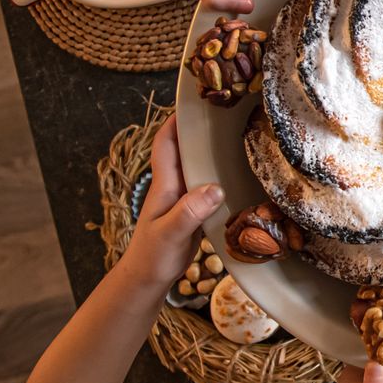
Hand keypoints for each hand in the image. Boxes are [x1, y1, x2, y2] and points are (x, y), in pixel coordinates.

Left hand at [116, 116, 222, 290]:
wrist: (146, 280)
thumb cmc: (154, 256)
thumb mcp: (171, 233)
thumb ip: (190, 211)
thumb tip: (216, 187)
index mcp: (165, 186)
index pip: (166, 144)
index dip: (175, 121)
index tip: (193, 103)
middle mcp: (173, 187)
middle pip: (182, 149)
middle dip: (196, 129)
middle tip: (222, 112)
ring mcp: (183, 200)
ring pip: (195, 167)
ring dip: (208, 151)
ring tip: (234, 136)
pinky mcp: (193, 213)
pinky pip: (206, 186)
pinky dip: (218, 175)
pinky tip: (236, 175)